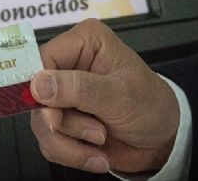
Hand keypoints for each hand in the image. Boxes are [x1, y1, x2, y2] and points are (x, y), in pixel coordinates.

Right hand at [30, 18, 179, 173]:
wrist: (162, 140)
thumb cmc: (152, 105)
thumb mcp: (121, 94)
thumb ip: (80, 88)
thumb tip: (39, 84)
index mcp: (83, 43)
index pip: (42, 59)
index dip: (40, 87)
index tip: (52, 110)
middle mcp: (68, 66)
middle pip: (35, 96)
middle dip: (64, 123)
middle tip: (96, 132)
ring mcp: (62, 96)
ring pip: (40, 123)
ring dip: (70, 143)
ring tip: (101, 141)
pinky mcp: (62, 122)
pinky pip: (48, 142)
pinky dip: (71, 154)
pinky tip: (95, 153)